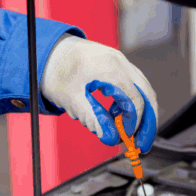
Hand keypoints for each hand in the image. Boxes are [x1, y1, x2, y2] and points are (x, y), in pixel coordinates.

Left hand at [40, 34, 158, 152]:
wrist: (48, 52)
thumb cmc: (56, 72)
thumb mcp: (71, 99)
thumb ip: (93, 119)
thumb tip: (110, 137)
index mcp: (109, 68)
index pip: (134, 100)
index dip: (133, 124)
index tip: (126, 139)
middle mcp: (119, 62)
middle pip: (146, 94)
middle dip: (147, 121)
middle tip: (143, 143)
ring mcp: (119, 62)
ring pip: (142, 90)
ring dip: (140, 113)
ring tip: (130, 133)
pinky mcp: (116, 66)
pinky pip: (132, 85)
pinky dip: (130, 103)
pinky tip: (118, 116)